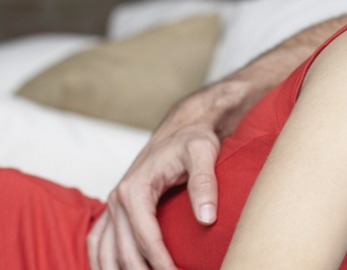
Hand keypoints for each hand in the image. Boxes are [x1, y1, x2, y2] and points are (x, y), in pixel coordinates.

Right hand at [87, 81, 250, 268]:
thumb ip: (204, 184)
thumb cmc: (194, 140)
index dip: (161, 262)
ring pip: (104, 251)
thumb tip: (208, 218)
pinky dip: (102, 261)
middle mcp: (118, 198)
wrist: (183, 129)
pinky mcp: (116, 208)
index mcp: (135, 189)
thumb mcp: (204, 154)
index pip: (146, 237)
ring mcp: (113, 204)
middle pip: (124, 250)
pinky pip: (98, 241)